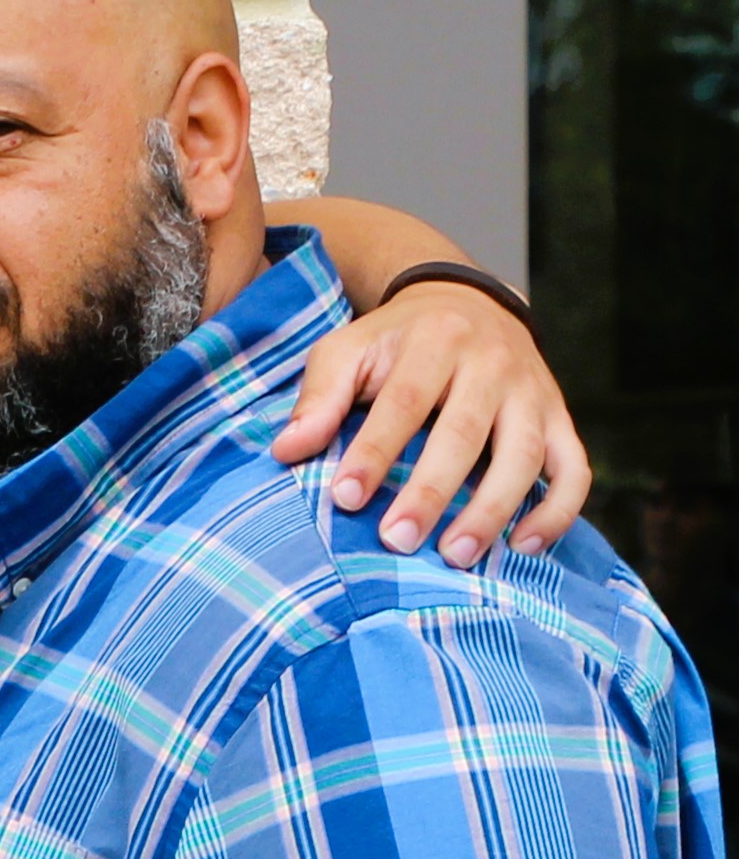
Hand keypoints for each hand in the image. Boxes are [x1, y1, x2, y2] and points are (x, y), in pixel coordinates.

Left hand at [273, 279, 588, 566]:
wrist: (465, 303)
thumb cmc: (394, 341)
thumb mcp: (348, 350)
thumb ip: (319, 398)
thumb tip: (285, 452)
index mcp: (435, 341)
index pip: (405, 403)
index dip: (375, 453)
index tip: (344, 499)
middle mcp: (493, 363)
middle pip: (466, 434)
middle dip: (432, 491)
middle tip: (398, 540)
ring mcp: (533, 392)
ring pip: (524, 455)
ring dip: (494, 509)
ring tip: (456, 556)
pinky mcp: (559, 418)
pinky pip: (573, 468)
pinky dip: (557, 510)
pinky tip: (522, 546)